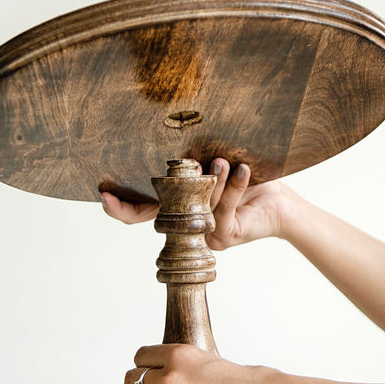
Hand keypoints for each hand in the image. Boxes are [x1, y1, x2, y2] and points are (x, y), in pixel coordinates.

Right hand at [100, 158, 298, 249]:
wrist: (280, 200)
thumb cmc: (247, 177)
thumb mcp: (213, 162)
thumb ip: (191, 163)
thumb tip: (174, 147)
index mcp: (178, 205)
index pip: (141, 210)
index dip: (120, 206)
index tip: (104, 193)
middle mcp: (184, 223)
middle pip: (157, 216)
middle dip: (158, 194)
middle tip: (156, 176)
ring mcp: (202, 234)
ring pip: (196, 206)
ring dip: (212, 180)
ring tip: (225, 161)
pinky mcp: (223, 236)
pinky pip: (221, 209)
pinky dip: (234, 185)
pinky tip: (244, 170)